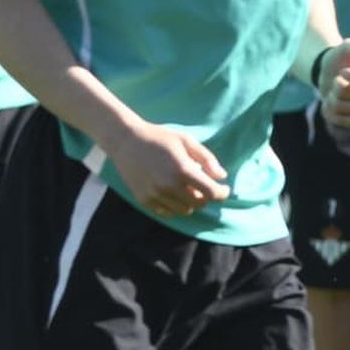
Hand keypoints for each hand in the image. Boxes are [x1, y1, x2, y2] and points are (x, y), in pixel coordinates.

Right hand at [105, 118, 230, 217]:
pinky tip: (172, 192)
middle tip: (202, 186)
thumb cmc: (158, 137)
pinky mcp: (144, 200)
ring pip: (184, 210)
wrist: (125, 141)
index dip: (222, 193)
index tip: (224, 189)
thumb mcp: (185, 140)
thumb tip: (221, 176)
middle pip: (199, 203)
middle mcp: (168, 185)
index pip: (211, 192)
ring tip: (186, 188)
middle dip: (205, 196)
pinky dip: (174, 206)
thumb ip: (206, 158)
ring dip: (190, 202)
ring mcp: (155, 194)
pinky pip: (167, 212)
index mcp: (182, 170)